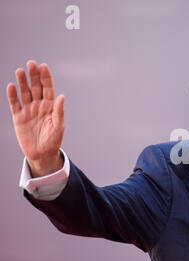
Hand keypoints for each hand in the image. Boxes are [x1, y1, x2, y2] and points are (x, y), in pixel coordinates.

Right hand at [7, 61, 64, 176]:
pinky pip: (14, 104)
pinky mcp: (18, 117)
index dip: (46, 78)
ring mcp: (28, 110)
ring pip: (24, 93)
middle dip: (33, 76)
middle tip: (31, 63)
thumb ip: (59, 111)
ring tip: (20, 71)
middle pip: (35, 87)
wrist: (42, 154)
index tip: (44, 66)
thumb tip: (62, 96)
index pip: (48, 88)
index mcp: (51, 106)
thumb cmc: (53, 140)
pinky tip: (11, 86)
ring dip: (22, 82)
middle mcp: (39, 105)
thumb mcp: (59, 126)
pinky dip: (12, 95)